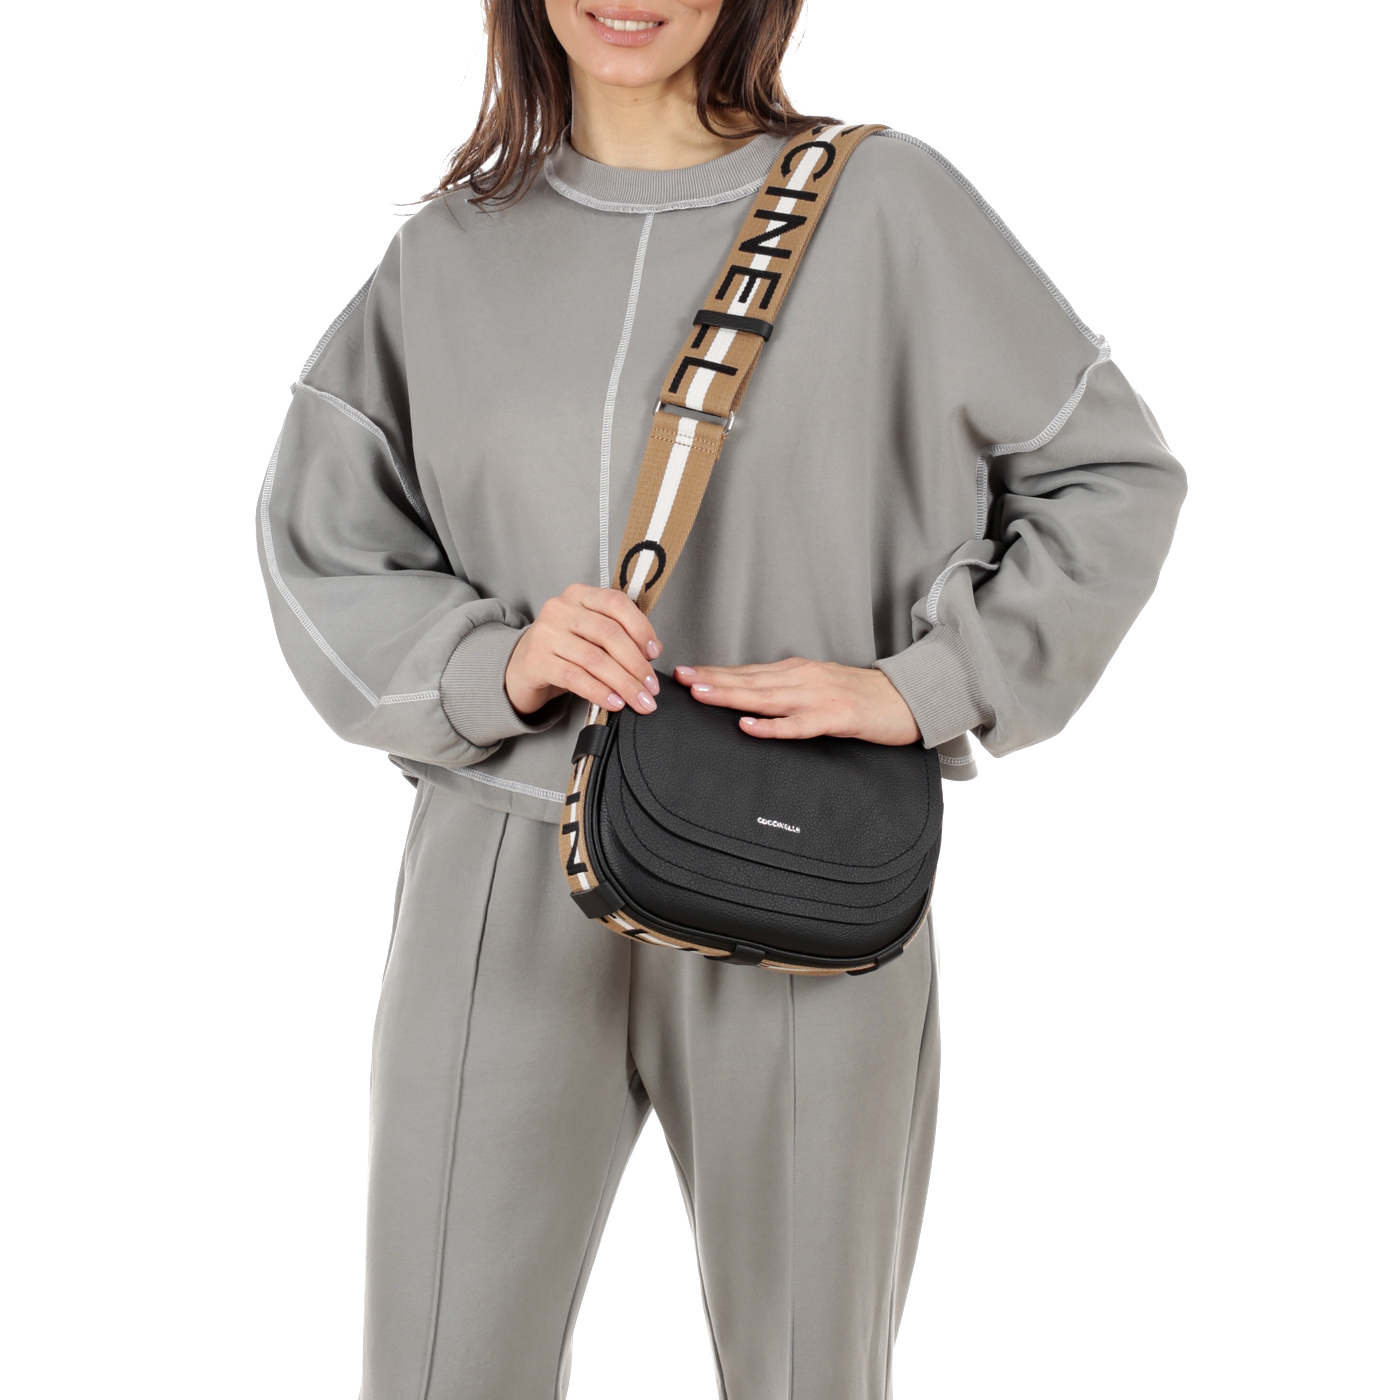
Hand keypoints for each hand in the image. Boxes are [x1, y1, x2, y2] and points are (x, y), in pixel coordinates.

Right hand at [505, 585, 661, 717]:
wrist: (519, 670)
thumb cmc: (561, 652)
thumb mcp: (588, 635)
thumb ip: (616, 635)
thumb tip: (651, 651)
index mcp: (578, 596)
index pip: (616, 603)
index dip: (641, 628)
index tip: (654, 653)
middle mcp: (560, 609)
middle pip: (608, 633)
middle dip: (636, 664)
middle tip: (651, 687)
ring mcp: (545, 633)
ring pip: (595, 658)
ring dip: (624, 683)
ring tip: (639, 700)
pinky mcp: (536, 660)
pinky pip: (576, 678)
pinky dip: (600, 692)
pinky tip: (614, 703)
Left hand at [673, 657, 919, 745]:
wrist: (908, 700)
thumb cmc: (863, 698)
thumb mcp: (820, 688)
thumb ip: (788, 693)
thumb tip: (750, 702)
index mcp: (797, 671)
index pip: (747, 672)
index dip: (715, 672)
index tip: (685, 673)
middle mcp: (803, 678)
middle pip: (749, 680)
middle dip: (712, 679)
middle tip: (681, 679)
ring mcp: (819, 696)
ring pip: (766, 696)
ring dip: (731, 694)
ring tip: (702, 694)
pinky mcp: (836, 717)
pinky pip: (797, 724)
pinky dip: (771, 726)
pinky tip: (749, 726)